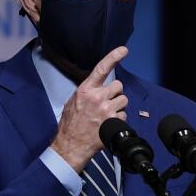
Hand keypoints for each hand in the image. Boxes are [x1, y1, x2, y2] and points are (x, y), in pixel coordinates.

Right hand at [50, 46, 128, 171]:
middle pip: (119, 86)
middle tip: (107, 102)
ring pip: (124, 100)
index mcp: (86, 90)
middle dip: (115, 93)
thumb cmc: (70, 124)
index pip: (102, 68)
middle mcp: (98, 97)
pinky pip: (124, 115)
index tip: (124, 50)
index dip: (114, 57)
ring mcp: (107, 110)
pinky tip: (108, 124)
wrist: (71, 145)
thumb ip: (87, 93)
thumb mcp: (73, 102)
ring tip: (106, 115)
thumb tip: (96, 88)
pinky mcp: (114, 122)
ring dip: (118, 106)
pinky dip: (119, 119)